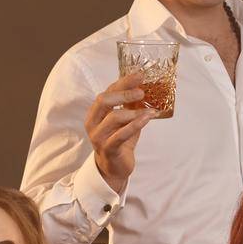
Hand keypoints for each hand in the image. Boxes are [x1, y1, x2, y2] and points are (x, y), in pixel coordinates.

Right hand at [84, 75, 155, 193]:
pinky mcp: (108, 149)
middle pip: (104, 100)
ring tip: (149, 109)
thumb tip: (145, 87)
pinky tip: (148, 118)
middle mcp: (93, 123)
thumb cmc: (119, 141)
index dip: (123, 82)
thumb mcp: (125, 120)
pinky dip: (136, 124)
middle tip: (142, 92)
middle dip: (124, 93)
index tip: (139, 75)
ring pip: (114, 117)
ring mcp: (98, 136)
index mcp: (95, 112)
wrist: (114, 168)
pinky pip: (121, 134)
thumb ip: (130, 106)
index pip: (107, 91)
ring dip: (134, 111)